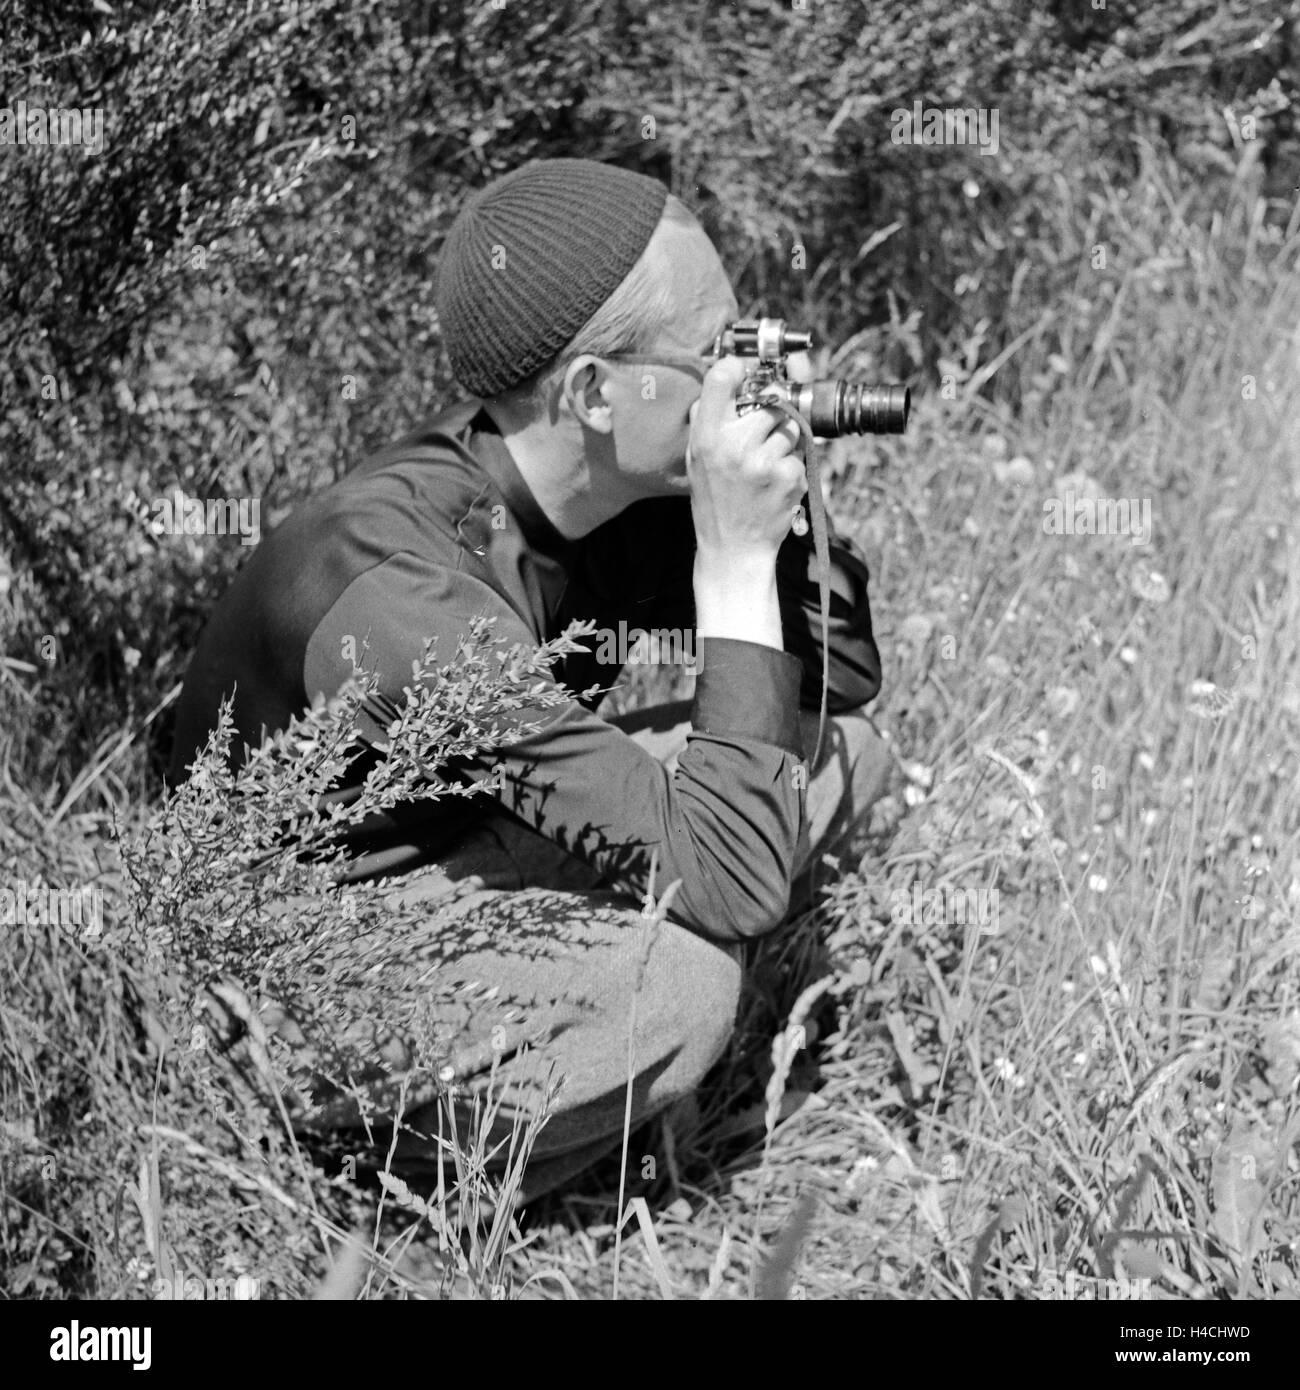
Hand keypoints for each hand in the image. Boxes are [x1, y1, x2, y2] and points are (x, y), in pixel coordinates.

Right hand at [686, 355, 805, 567]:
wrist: (734, 549)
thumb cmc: (715, 500)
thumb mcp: (697, 458)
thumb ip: (708, 418)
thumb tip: (730, 373)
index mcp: (706, 437)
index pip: (722, 376)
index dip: (739, 367)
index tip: (745, 371)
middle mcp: (734, 446)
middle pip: (771, 399)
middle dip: (773, 411)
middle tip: (761, 432)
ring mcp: (764, 462)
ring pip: (791, 425)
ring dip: (785, 438)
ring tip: (766, 463)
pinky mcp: (789, 477)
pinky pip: (800, 453)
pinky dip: (792, 464)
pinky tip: (775, 483)